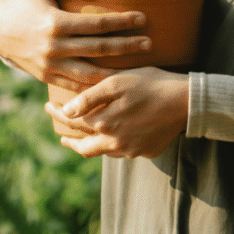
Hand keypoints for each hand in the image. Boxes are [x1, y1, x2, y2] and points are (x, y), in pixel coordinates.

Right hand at [0, 0, 151, 89]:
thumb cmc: (25, 2)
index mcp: (56, 22)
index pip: (97, 24)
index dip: (122, 21)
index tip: (142, 18)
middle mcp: (55, 47)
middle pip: (99, 49)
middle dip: (127, 46)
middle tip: (149, 43)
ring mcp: (51, 65)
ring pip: (91, 73)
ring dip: (116, 71)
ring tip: (138, 67)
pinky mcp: (47, 77)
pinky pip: (76, 86)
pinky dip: (96, 86)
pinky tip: (113, 83)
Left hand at [45, 66, 189, 158]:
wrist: (186, 101)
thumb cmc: (150, 84)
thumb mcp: (117, 82)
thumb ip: (90, 98)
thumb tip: (66, 111)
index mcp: (105, 123)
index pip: (72, 121)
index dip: (57, 113)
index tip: (47, 106)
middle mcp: (115, 142)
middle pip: (84, 146)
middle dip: (69, 137)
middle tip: (59, 132)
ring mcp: (131, 150)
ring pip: (102, 151)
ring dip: (89, 144)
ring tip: (81, 137)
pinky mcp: (145, 151)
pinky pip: (123, 151)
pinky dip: (112, 144)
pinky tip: (112, 135)